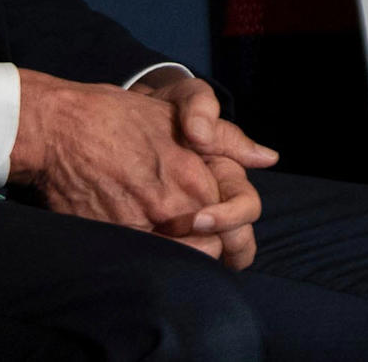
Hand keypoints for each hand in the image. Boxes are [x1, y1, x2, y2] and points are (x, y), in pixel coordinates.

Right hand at [11, 71, 261, 258]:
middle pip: (212, 250)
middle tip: (200, 243)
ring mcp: (142, 224)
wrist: (60, 127)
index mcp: (195, 175)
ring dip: (181, 257)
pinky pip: (144, 263)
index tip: (224, 235)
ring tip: (172, 245)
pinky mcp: (112, 237)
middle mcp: (174, 204)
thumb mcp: (177, 114)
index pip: (237, 223)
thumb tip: (268, 157)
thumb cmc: (118, 116)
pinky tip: (143, 250)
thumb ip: (227, 139)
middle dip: (212, 249)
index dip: (235, 236)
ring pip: (180, 261)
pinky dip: (149, 262)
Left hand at [143, 69, 277, 269]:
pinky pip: (174, 255)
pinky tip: (150, 267)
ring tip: (170, 266)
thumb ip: (204, 112)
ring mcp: (192, 218)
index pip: (246, 207)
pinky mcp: (163, 232)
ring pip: (210, 255)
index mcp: (226, 173)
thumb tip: (249, 147)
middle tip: (185, 254)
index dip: (228, 218)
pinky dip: (170, 264)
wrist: (118, 118)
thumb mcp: (184, 99)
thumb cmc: (159, 107)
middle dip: (217, 250)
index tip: (198, 219)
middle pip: (236, 242)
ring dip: (196, 263)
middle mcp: (216, 200)